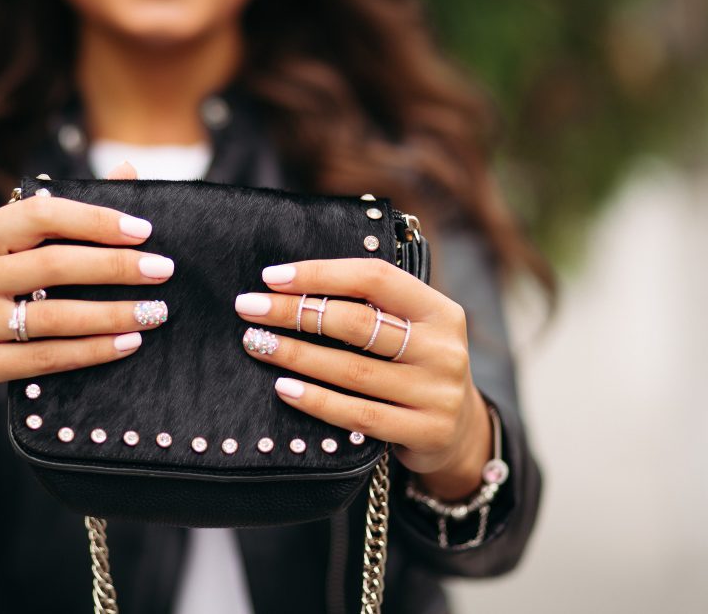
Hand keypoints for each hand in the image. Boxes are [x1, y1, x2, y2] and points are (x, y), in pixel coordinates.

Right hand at [0, 162, 169, 482]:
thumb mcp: (8, 251)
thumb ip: (64, 216)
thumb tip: (128, 168)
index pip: (41, 215)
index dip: (95, 220)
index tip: (143, 230)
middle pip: (53, 265)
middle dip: (116, 267)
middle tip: (163, 270)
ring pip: (55, 317)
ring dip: (113, 314)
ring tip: (155, 312)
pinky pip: (47, 357)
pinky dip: (93, 351)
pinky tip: (128, 343)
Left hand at [234, 258, 491, 499]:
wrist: (459, 433)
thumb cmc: (414, 366)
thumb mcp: (411, 328)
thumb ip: (372, 305)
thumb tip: (291, 283)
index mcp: (439, 310)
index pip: (375, 278)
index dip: (320, 274)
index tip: (271, 277)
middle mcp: (443, 349)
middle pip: (357, 323)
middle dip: (295, 312)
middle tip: (248, 308)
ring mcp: (437, 394)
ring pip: (352, 370)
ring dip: (296, 355)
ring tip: (257, 344)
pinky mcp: (425, 432)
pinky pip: (358, 415)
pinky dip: (317, 400)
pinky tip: (284, 388)